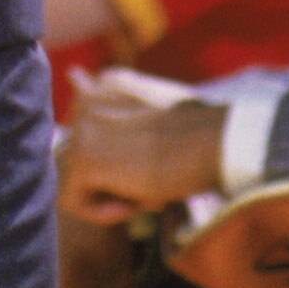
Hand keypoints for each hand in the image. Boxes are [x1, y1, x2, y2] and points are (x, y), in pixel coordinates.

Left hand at [61, 73, 225, 222]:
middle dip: (112, 184)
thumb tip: (72, 73)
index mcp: (99, 93)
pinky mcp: (84, 160)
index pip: (83, 147)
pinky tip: (133, 200)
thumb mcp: (147, 126)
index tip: (146, 163)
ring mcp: (81, 132)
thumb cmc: (191, 141)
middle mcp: (84, 107)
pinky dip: (102, 213)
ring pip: (75, 187)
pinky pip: (72, 203)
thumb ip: (109, 107)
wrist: (216, 144)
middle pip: (79, 171)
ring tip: (146, 183)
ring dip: (111, 197)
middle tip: (150, 177)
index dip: (113, 168)